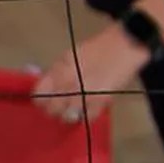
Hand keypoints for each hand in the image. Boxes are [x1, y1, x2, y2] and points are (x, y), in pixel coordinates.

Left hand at [31, 24, 148, 125]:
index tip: (48, 100)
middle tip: (64, 106)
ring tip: (79, 109)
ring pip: (67, 117)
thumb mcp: (71, 56)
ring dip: (72, 114)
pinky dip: (90, 115)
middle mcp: (67, 85)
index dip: (43, 100)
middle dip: (56, 109)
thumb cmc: (100, 48)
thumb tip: (51, 86)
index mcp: (58, 71)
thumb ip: (58, 72)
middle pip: (51, 110)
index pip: (38, 96)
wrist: (125, 45)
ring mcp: (82, 94)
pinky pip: (88, 117)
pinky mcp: (100, 101)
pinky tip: (93, 107)